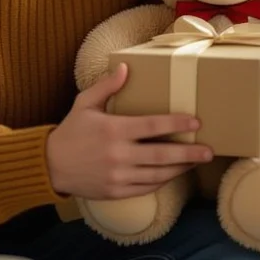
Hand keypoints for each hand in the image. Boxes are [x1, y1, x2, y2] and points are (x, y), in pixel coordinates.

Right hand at [46, 62, 212, 199]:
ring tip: (196, 162)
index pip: (153, 126)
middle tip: (209, 151)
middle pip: (162, 154)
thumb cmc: (70, 131)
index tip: (196, 122)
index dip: (177, 124)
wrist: (49, 166)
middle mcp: (119, 155)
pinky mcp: (116, 192)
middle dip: (189, 153)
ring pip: (157, 174)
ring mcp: (118, 176)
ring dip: (180, 168)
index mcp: (114, 130)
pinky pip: (146, 188)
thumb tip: (126, 67)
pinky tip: (173, 173)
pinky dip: (162, 181)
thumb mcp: (84, 103)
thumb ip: (107, 86)